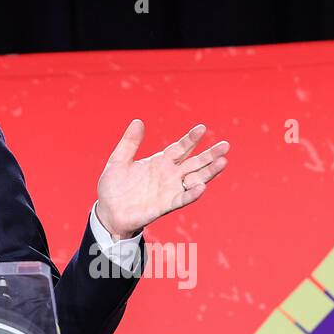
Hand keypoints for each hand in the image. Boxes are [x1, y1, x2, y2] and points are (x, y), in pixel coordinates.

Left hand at [95, 121, 230, 237]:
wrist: (108, 212)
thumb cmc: (113, 187)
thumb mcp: (118, 160)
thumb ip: (129, 143)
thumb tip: (138, 121)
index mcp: (160, 162)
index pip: (180, 148)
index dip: (191, 139)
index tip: (202, 128)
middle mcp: (169, 175)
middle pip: (194, 163)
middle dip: (209, 155)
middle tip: (225, 145)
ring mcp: (169, 190)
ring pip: (194, 179)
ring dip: (209, 172)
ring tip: (223, 162)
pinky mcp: (165, 206)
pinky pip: (182, 198)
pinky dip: (192, 194)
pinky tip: (202, 187)